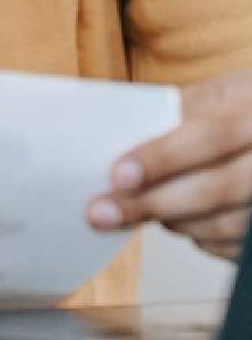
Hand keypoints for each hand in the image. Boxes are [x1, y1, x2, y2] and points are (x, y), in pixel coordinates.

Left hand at [86, 69, 251, 259]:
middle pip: (215, 189)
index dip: (163, 157)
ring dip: (172, 220)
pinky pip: (233, 246)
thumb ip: (180, 112)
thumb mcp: (220, 92)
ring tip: (134, 210)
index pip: (210, 135)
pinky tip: (178, 220)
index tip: (117, 176)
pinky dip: (199, 237)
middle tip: (102, 212)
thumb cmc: (244, 108)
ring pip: (223, 225)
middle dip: (153, 202)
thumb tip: (123, 141)